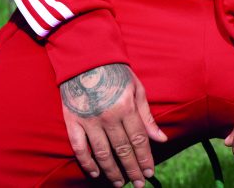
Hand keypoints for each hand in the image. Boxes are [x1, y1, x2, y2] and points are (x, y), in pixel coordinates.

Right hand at [60, 63, 166, 187]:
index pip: (139, 140)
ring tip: (120, 183)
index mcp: (126, 107)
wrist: (86, 58)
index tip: (149, 172)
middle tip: (138, 183)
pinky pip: (80, 148)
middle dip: (132, 169)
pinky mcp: (73, 121)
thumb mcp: (136, 89)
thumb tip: (161, 139)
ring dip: (113, 171)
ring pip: (103, 153)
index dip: (145, 158)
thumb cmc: (115, 72)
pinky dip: (87, 163)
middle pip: (123, 150)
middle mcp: (108, 116)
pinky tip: (96, 173)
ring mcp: (89, 120)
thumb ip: (147, 115)